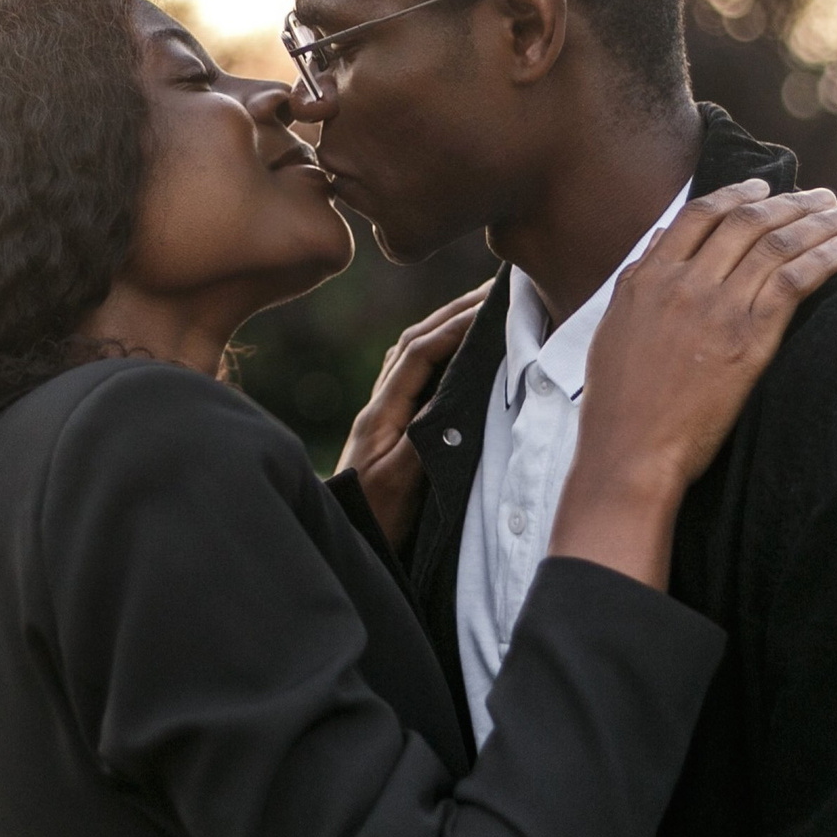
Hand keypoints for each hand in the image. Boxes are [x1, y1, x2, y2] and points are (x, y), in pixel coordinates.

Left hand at [334, 285, 489, 550]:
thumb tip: (451, 396)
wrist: (342, 549)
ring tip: (481, 308)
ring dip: (445, 328)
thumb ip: (424, 437)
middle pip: (414, 344)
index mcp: (380, 414)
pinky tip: (457, 353)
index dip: (454, 325)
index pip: (419, 353)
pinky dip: (439, 355)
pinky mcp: (390, 432)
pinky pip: (415, 379)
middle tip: (493, 288)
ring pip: (413, 357)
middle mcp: (378, 407)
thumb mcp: (401, 483)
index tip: (491, 304)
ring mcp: (382, 418)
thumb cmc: (371, 523)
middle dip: (452, 312)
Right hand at [550, 180, 836, 588]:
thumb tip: (663, 240)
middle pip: (746, 222)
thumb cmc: (618, 404)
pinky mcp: (747, 341)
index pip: (699, 215)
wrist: (631, 454)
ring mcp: (716, 310)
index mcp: (646, 279)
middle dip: (791, 202)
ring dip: (819, 222)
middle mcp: (682, 284)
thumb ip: (637, 281)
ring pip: (776, 245)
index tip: (765, 188)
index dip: (737, 193)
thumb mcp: (612, 330)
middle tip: (822, 196)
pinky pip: (793, 282)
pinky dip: (824, 258)